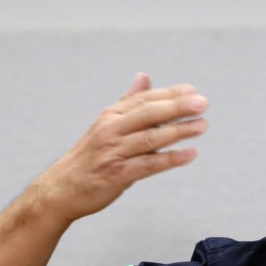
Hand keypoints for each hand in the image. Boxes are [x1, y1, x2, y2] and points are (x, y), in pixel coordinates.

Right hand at [31, 73, 208, 223]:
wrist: (62, 189)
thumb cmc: (89, 157)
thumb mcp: (107, 125)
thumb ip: (128, 102)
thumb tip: (144, 76)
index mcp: (111, 116)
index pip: (144, 100)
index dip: (169, 94)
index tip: (192, 90)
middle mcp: (111, 130)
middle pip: (148, 114)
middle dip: (177, 107)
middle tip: (202, 103)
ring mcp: (114, 152)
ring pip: (150, 138)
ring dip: (178, 131)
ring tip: (202, 125)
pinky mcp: (117, 174)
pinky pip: (148, 165)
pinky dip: (170, 159)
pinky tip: (190, 154)